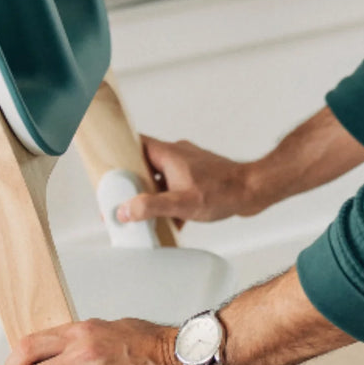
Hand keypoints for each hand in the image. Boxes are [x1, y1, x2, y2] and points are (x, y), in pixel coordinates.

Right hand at [116, 136, 262, 226]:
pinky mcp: (200, 177)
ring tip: (149, 215)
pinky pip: (178, 186)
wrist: (254, 190)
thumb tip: (125, 211)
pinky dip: (173, 201)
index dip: (120, 154)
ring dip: (155, 195)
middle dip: (135, 183)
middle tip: (125, 200)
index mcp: (169, 154)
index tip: (109, 168)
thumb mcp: (181, 203)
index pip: (136, 144)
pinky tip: (175, 220)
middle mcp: (178, 155)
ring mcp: (190, 165)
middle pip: (146, 164)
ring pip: (163, 178)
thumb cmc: (223, 192)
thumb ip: (150, 207)